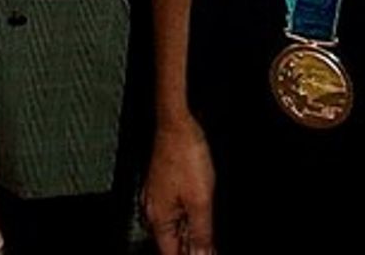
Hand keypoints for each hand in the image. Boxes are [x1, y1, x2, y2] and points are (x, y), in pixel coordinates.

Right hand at [142, 116, 216, 254]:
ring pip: (175, 226)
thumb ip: (201, 231)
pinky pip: (175, 210)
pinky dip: (189, 217)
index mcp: (158, 217)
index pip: (169, 253)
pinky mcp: (165, 185)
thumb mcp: (200, 200)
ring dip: (192, 233)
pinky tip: (202, 217)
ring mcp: (158, 196)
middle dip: (191, 248)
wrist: (177, 123)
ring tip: (210, 238)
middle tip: (210, 248)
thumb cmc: (184, 154)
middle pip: (171, 241)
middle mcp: (153, 209)